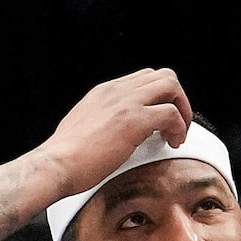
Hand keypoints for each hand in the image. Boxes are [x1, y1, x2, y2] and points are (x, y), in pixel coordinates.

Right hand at [37, 69, 192, 200]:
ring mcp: (125, 103)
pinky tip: (171, 143)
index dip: (162, 97)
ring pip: (170, 86)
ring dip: (182, 111)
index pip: (145, 79)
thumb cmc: (69, 154)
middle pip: (163, 76)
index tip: (163, 121)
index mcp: (105, 92)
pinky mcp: (133, 120)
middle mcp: (116, 91)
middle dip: (178, 100)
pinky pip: (171, 113)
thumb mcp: (88, 125)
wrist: (57, 163)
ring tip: (176, 134)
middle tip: (177, 125)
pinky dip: (179, 128)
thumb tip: (121, 130)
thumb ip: (107, 120)